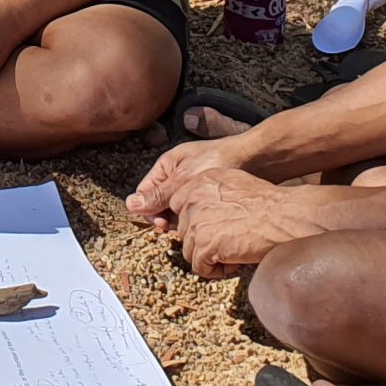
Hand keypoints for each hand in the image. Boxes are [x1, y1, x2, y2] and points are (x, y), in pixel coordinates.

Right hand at [128, 130, 260, 228]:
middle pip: (161, 202)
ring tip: (194, 225)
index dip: (150, 211)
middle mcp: (176, 175)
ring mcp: (192, 184)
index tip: (163, 225)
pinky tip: (205, 222)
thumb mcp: (184, 179)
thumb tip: (130, 205)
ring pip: (178, 207)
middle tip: (181, 227)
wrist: (254, 158)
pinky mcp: (207, 192)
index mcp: (165, 166)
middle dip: (168, 217)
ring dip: (183, 218)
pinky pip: (194, 207)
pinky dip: (196, 216)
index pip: (146, 193)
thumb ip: (159, 194)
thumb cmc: (218, 160)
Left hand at [163, 169, 338, 278]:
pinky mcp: (204, 244)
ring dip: (210, 257)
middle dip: (203, 240)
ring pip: (189, 250)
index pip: (178, 204)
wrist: (285, 217)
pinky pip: (199, 267)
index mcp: (201, 181)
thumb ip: (212, 193)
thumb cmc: (269, 204)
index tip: (210, 231)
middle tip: (227, 243)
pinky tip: (234, 263)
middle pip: (183, 230)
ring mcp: (196, 222)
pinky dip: (216, 271)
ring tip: (234, 253)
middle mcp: (193, 199)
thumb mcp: (235, 184)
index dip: (194, 222)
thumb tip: (202, 209)